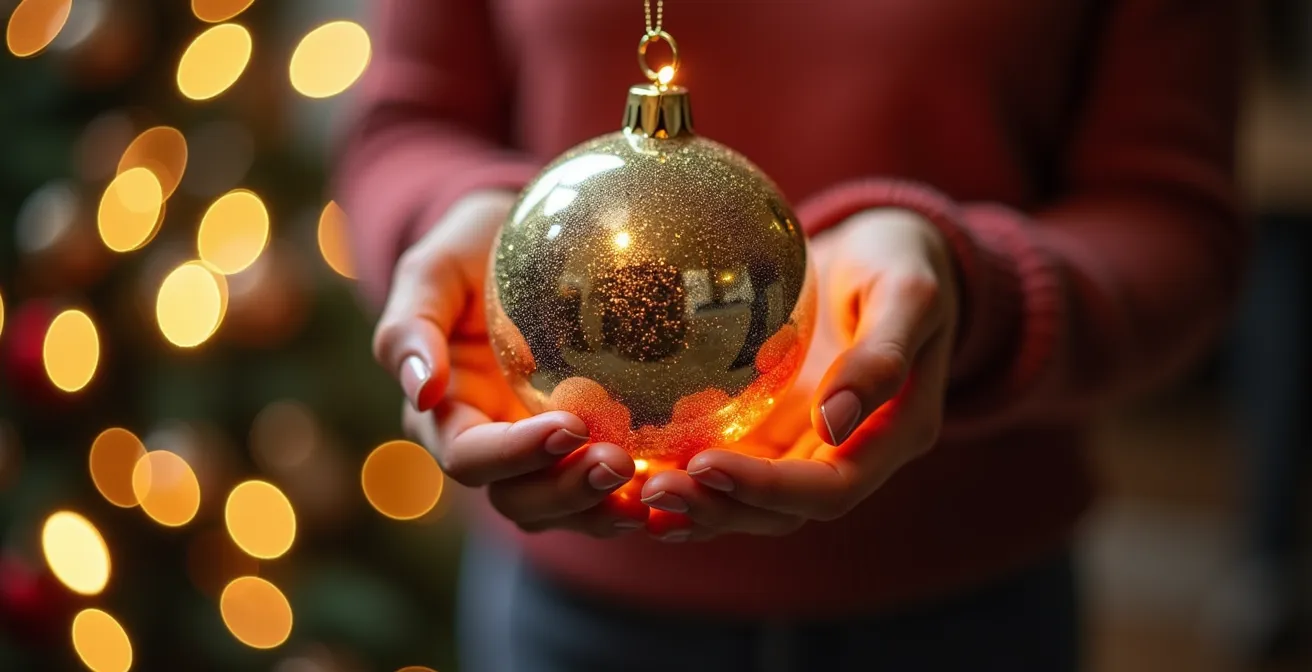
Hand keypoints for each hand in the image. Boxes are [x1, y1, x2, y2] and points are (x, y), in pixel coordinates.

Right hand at [374, 191, 647, 535]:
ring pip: (563, 511)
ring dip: (602, 509)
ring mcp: (539, 456)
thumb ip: (411, 325)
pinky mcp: (584, 450)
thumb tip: (419, 389)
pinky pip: (605, 492)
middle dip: (566, 492)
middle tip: (618, 462)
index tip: (569, 425)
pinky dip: (635, 499)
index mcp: (446, 414)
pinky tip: (678, 488)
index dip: (515, 454)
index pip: (470, 456)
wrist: (525, 242)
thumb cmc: (472, 250)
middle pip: (518, 500)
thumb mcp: (434, 270)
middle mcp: (490, 447)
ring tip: (650, 490)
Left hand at [639, 208, 957, 540]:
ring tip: (633, 492)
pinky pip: (728, 466)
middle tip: (652, 489)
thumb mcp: (908, 292)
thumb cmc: (900, 260)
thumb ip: (882, 357)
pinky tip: (633, 472)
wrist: (882, 252)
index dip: (768, 489)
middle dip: (719, 509)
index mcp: (895, 434)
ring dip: (696, 505)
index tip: (704, 464)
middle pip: (782, 511)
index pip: (830, 489)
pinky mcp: (772, 429)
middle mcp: (850, 454)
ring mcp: (807, 446)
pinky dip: (687, 477)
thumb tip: (835, 424)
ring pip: (749, 502)